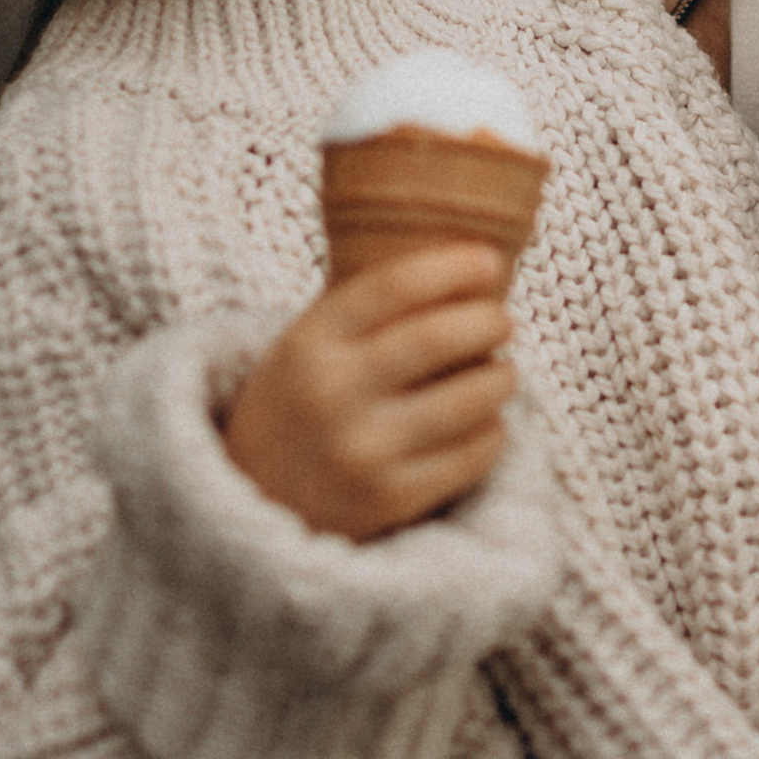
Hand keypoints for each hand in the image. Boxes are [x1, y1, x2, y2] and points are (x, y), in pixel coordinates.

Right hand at [224, 247, 514, 540]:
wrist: (255, 496)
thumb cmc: (302, 400)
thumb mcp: (308, 343)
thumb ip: (370, 309)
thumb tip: (470, 268)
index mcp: (309, 343)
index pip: (393, 286)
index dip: (452, 266)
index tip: (489, 259)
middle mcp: (331, 395)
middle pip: (436, 338)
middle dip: (487, 321)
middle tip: (503, 321)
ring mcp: (361, 451)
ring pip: (467, 399)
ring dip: (500, 378)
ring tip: (502, 372)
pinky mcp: (391, 499)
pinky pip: (473, 454)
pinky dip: (492, 431)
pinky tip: (486, 421)